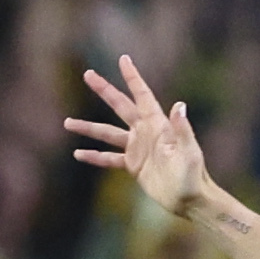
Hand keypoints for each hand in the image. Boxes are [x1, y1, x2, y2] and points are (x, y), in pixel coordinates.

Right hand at [63, 51, 210, 214]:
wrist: (189, 199)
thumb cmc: (193, 175)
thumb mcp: (189, 151)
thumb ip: (182, 129)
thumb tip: (179, 105)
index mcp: (157, 124)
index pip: (142, 95)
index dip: (132, 77)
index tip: (123, 59)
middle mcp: (145, 132)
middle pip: (120, 106)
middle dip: (104, 90)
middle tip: (88, 74)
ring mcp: (137, 148)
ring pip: (107, 133)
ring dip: (88, 127)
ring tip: (67, 122)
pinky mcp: (133, 165)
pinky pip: (109, 158)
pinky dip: (94, 156)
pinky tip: (79, 153)